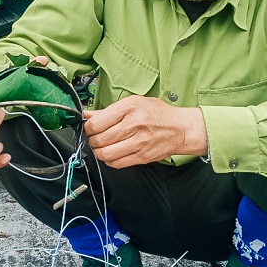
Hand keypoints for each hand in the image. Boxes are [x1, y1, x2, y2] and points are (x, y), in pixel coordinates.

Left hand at [83, 95, 206, 167]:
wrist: (180, 129)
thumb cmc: (157, 114)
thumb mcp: (133, 103)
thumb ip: (108, 111)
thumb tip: (87, 115)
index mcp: (130, 108)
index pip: (97, 123)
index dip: (88, 127)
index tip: (90, 128)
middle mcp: (134, 125)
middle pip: (100, 139)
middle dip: (93, 140)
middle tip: (95, 138)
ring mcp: (139, 143)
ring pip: (106, 154)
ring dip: (99, 152)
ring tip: (102, 146)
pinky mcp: (142, 157)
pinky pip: (117, 163)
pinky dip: (109, 160)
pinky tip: (112, 154)